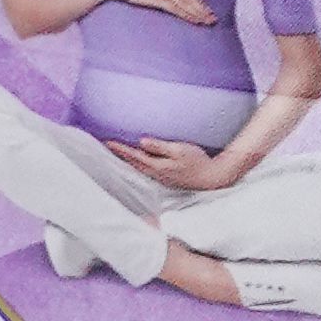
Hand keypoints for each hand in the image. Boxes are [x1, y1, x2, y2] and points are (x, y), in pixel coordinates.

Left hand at [109, 139, 223, 189]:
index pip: (134, 156)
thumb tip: (142, 142)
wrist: (211, 177)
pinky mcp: (168, 178)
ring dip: (129, 161)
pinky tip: (139, 162)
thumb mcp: (180, 150)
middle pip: (134, 164)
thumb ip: (160, 147)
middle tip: (109, 147)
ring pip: (139, 168)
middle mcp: (157, 174)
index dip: (121, 149)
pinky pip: (147, 171)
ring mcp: (162, 177)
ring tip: (120, 154)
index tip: (109, 142)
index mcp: (158, 166)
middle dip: (121, 155)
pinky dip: (139, 165)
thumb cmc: (198, 161)